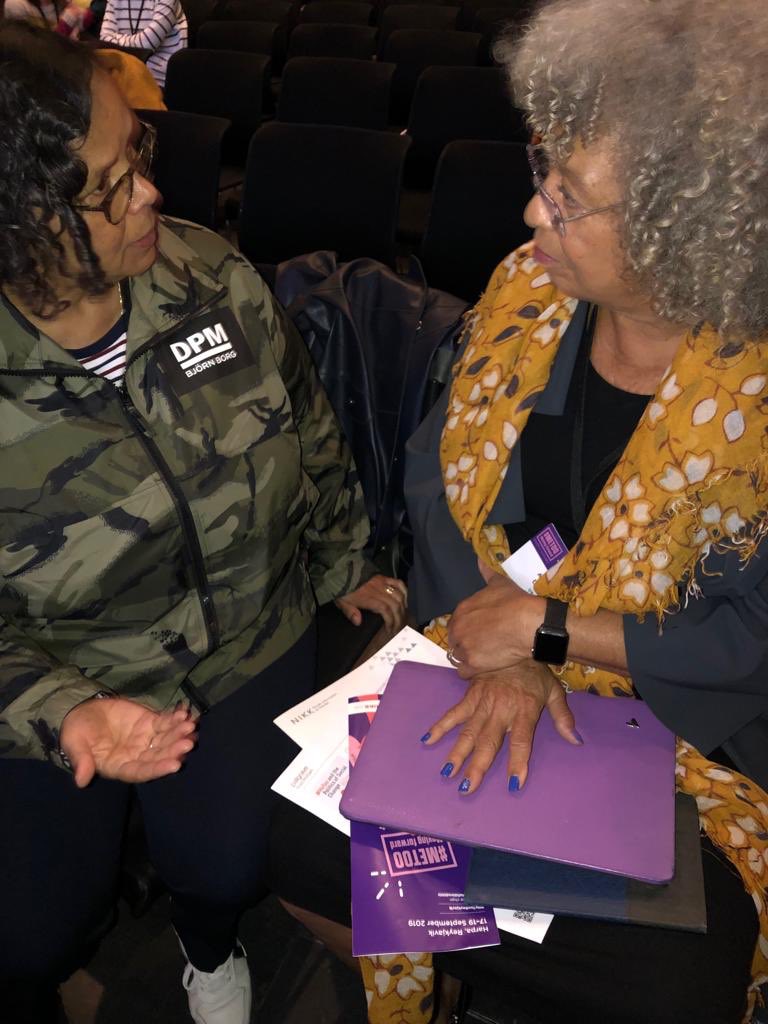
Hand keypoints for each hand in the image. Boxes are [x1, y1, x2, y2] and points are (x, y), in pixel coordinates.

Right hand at [60, 697, 197, 787]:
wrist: (82, 711)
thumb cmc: (77, 732)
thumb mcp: (75, 744)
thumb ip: (81, 761)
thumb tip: (81, 781)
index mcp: (119, 767)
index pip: (141, 772)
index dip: (157, 769)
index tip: (175, 765)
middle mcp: (137, 756)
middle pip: (159, 756)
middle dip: (174, 750)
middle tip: (189, 743)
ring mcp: (145, 740)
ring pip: (166, 740)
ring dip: (179, 734)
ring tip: (190, 727)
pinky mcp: (150, 723)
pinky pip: (165, 723)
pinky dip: (175, 720)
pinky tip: (184, 714)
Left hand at [335, 574, 406, 631]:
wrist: (344, 572)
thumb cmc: (344, 590)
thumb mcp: (342, 602)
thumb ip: (350, 612)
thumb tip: (358, 622)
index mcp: (368, 597)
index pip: (385, 609)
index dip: (390, 620)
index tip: (390, 630)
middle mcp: (378, 590)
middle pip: (395, 604)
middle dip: (399, 618)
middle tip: (398, 628)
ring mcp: (383, 582)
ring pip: (399, 596)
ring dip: (403, 608)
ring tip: (402, 618)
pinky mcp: (385, 577)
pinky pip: (399, 583)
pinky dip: (405, 592)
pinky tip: (406, 602)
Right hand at [422, 660, 580, 792]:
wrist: (515, 639)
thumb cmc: (535, 670)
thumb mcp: (554, 691)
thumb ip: (563, 717)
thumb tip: (575, 740)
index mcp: (523, 711)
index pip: (520, 742)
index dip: (517, 762)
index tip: (513, 783)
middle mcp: (501, 710)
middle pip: (487, 742)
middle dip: (477, 767)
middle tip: (467, 788)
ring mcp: (482, 702)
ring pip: (468, 732)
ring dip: (457, 752)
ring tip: (448, 772)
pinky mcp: (470, 694)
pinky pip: (454, 712)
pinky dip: (440, 726)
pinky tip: (428, 739)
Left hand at [447, 559, 537, 677]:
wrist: (528, 624)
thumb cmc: (515, 601)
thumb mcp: (500, 583)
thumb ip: (487, 573)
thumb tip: (480, 561)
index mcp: (461, 610)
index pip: (456, 623)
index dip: (467, 628)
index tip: (479, 631)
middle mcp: (458, 629)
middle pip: (455, 641)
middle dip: (465, 643)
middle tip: (483, 645)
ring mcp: (464, 647)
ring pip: (457, 656)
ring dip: (468, 657)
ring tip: (485, 657)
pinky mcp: (472, 664)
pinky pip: (463, 672)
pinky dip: (471, 671)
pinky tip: (484, 667)